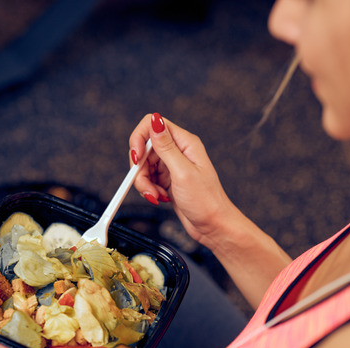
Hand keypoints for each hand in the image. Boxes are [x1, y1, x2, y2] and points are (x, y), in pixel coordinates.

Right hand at [129, 113, 237, 246]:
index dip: (139, 139)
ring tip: (156, 196)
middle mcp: (178, 151)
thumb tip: (155, 120)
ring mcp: (172, 165)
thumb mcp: (183, 172)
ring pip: (143, 166)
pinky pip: (148, 179)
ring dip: (144, 183)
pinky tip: (160, 198)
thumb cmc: (206, 201)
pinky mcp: (167, 179)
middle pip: (144, 149)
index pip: (152, 125)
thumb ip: (166, 147)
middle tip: (146, 186)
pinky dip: (149, 190)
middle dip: (140, 169)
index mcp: (184, 142)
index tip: (136, 159)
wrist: (213, 226)